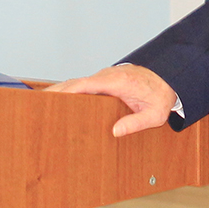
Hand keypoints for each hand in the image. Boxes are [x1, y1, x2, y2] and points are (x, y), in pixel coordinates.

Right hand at [44, 65, 177, 137]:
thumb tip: (115, 132)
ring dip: (62, 91)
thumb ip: (136, 123)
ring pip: (79, 82)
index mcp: (119, 82)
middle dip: (57, 92)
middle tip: (36, 105)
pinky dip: (72, 91)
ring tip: (42, 106)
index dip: (67, 90)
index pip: (86, 84)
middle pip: (76, 82)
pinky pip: (86, 84)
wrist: (172, 78)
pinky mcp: (107, 79)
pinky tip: (61, 103)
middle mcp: (109, 76)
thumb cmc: (163, 96)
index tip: (51, 97)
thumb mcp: (155, 114)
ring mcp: (107, 76)